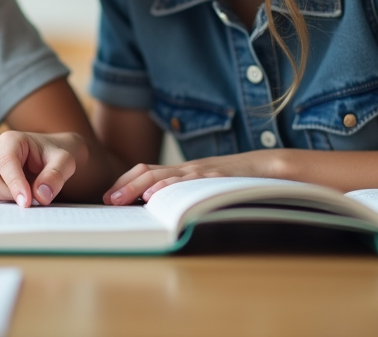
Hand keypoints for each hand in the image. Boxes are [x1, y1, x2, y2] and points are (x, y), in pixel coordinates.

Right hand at [0, 131, 86, 207]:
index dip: (15, 184)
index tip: (26, 202)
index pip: (7, 163)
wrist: (53, 158)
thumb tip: (40, 195)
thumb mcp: (65, 161)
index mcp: (12, 140)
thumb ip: (55, 175)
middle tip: (31, 202)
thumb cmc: (56, 156)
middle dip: (9, 194)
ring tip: (14, 205)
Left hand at [105, 152, 286, 204]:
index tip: (108, 196)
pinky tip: (156, 196)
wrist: (271, 168)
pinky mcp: (214, 178)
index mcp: (184, 170)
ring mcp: (201, 172)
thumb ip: (187, 191)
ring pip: (163, 176)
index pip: (148, 170)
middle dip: (124, 185)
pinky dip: (169, 188)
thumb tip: (160, 209)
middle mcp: (189, 168)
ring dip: (138, 187)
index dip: (126, 182)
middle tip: (107, 200)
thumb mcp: (207, 184)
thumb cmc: (237, 180)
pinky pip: (188, 182)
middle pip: (148, 171)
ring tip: (120, 199)